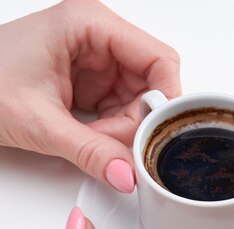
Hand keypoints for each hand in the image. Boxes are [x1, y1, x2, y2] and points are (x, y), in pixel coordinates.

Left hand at [0, 0, 180, 192]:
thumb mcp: (39, 122)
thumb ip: (90, 151)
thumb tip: (128, 175)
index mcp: (88, 25)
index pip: (157, 58)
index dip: (169, 96)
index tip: (166, 131)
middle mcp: (98, 39)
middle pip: (152, 83)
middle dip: (139, 120)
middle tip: (119, 146)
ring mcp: (97, 62)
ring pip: (140, 101)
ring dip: (123, 129)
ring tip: (90, 138)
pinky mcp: (93, 83)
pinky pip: (122, 110)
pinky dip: (112, 131)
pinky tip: (89, 135)